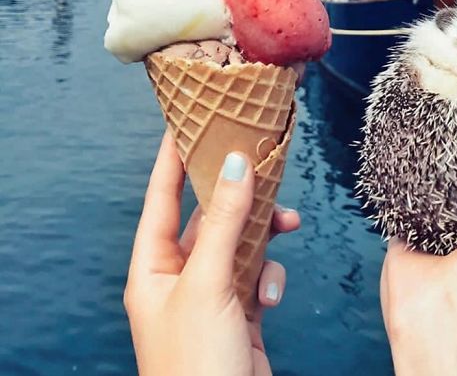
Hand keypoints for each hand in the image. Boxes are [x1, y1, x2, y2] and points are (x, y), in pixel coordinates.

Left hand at [125, 133, 300, 375]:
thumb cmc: (197, 366)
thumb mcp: (210, 284)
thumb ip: (225, 221)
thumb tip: (235, 164)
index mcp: (152, 269)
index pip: (160, 198)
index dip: (172, 159)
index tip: (187, 121)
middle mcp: (178, 280)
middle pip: (209, 218)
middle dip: (239, 198)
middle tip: (263, 165)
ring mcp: (209, 298)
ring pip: (240, 244)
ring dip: (264, 236)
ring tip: (288, 224)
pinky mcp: (239, 316)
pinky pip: (256, 276)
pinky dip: (269, 278)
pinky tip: (272, 294)